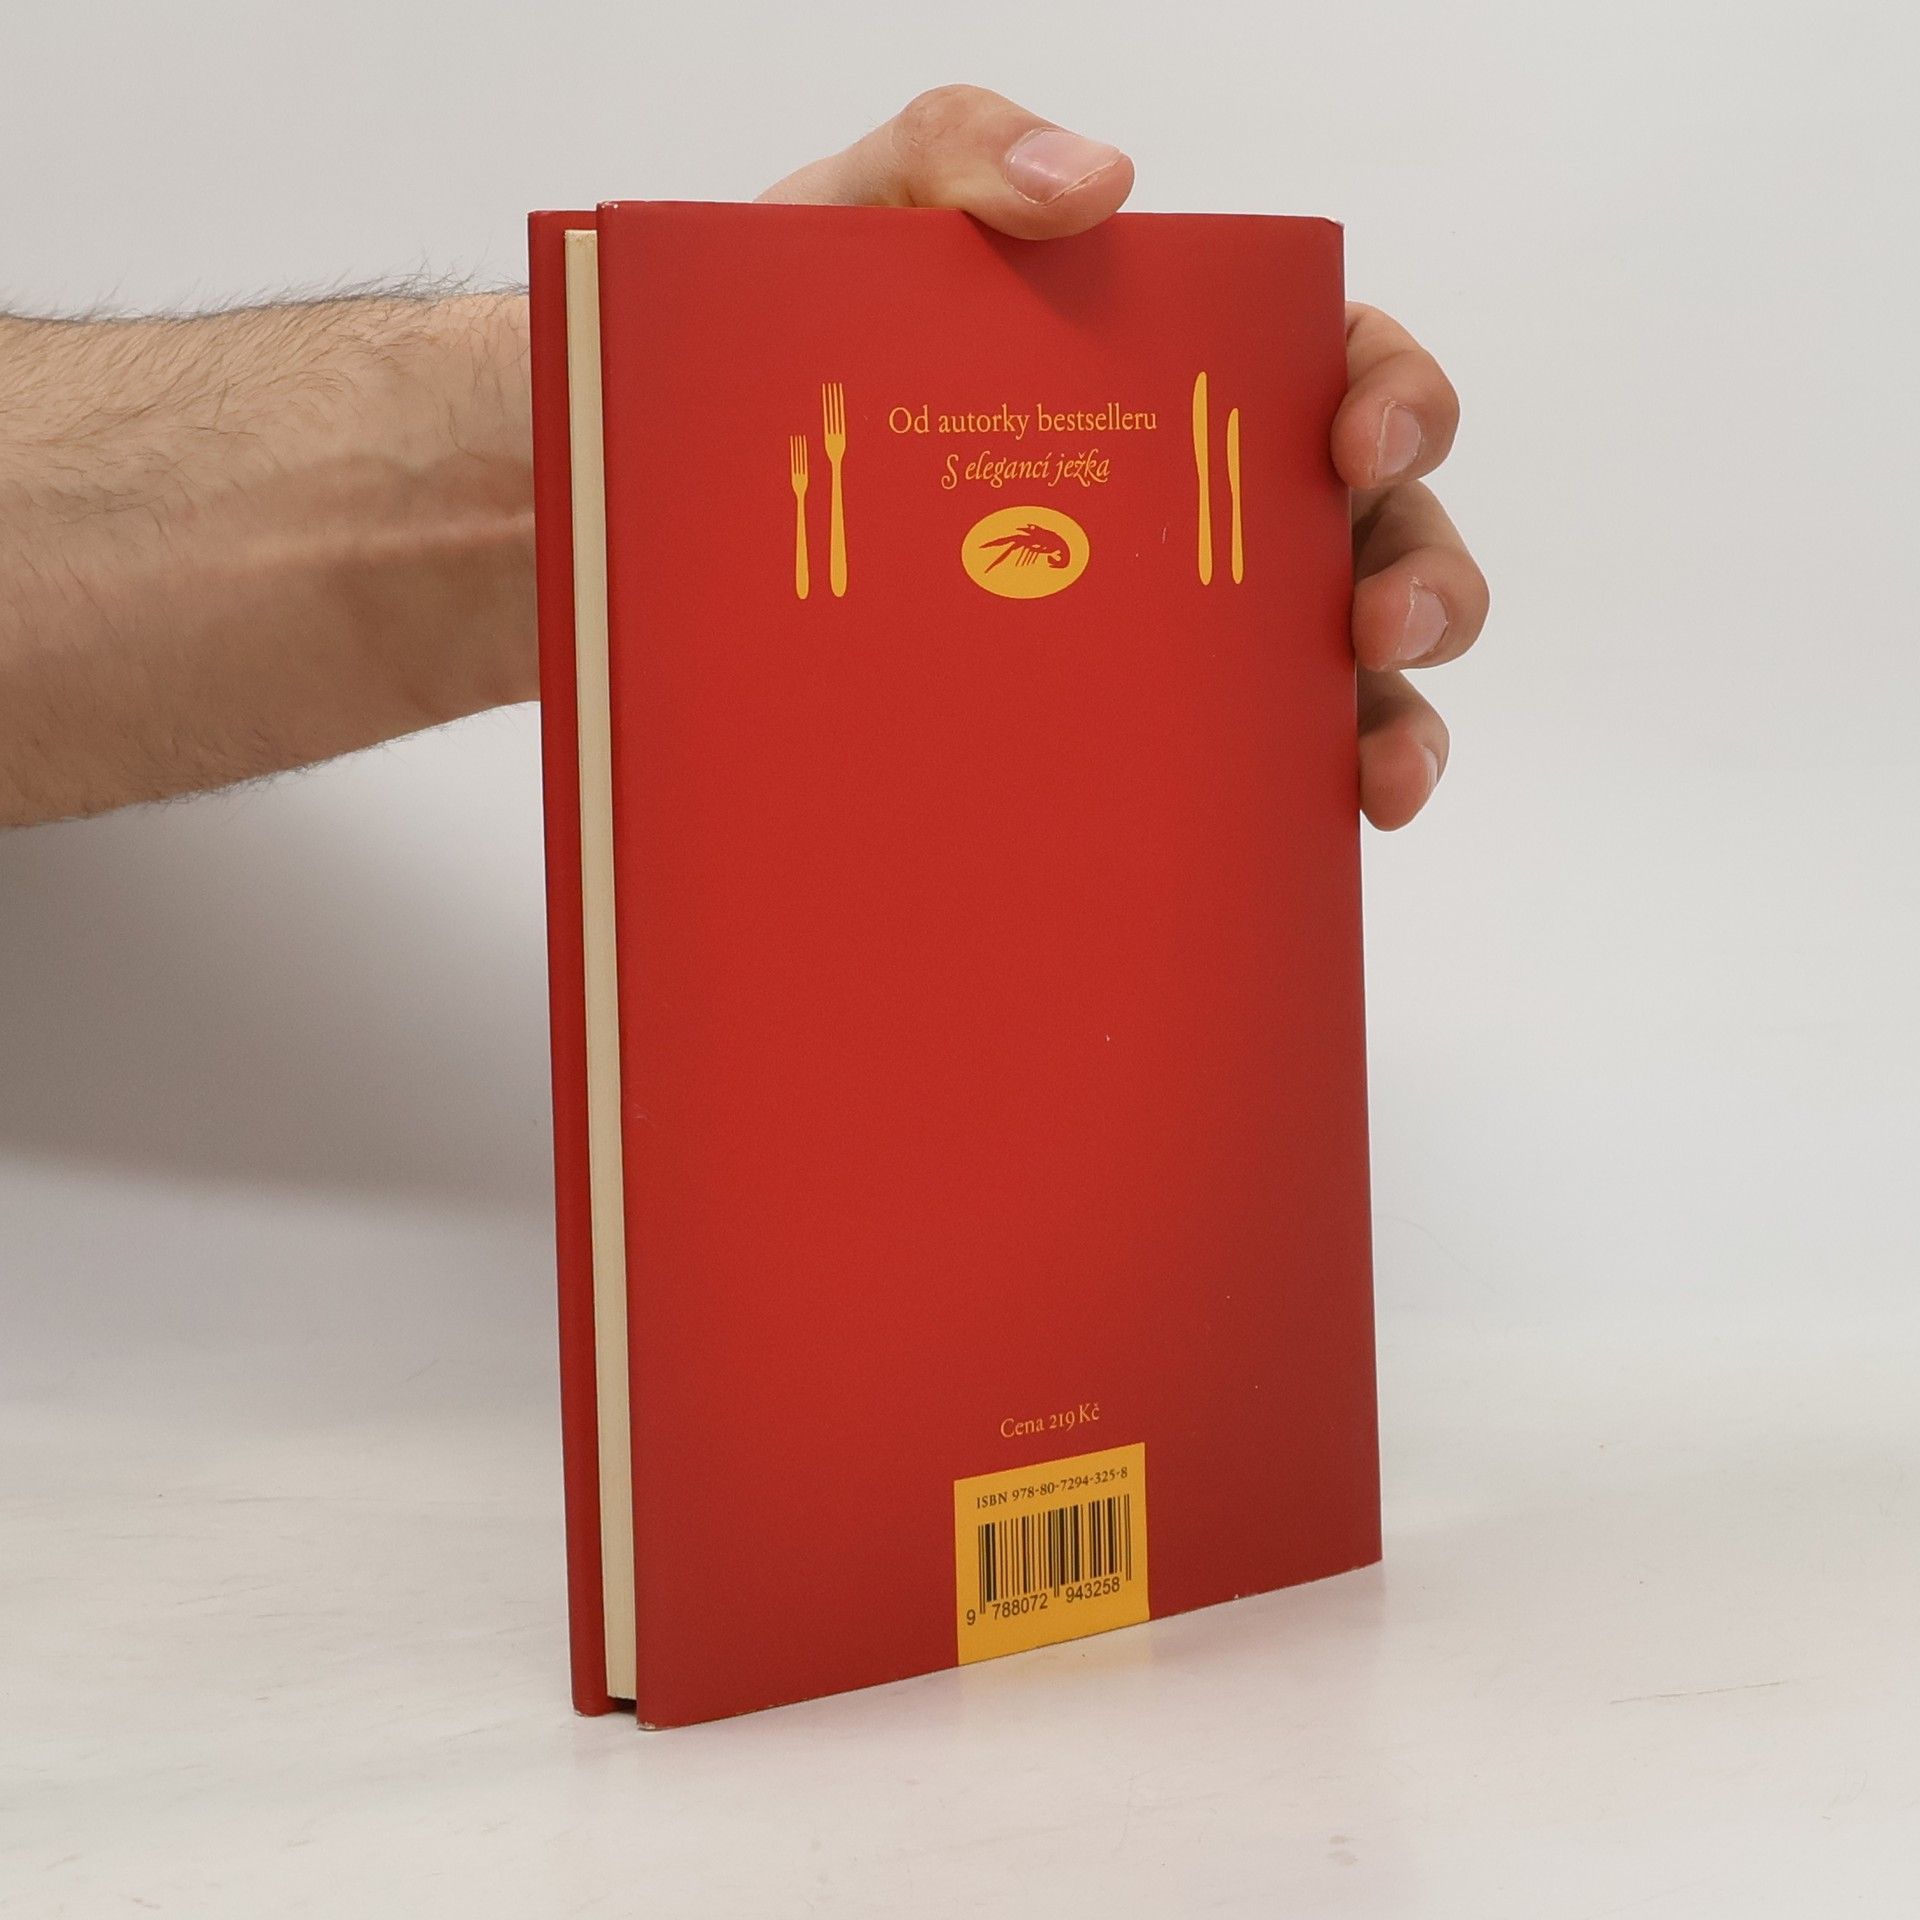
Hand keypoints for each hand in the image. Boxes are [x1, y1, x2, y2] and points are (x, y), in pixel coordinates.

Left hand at [760, 85, 1484, 829]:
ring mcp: (1184, 632)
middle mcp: (1213, 508)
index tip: (1361, 443)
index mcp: (1192, 375)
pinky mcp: (1134, 733)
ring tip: (1382, 768)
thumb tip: (1096, 183)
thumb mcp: (865, 222)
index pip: (1346, 371)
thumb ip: (962, 149)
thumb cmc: (806, 353)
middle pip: (1385, 534)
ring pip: (1354, 677)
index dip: (1398, 400)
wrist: (691, 494)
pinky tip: (1335, 831)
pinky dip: (1324, 799)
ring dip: (1402, 720)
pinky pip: (1263, 776)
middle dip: (1423, 580)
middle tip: (1375, 624)